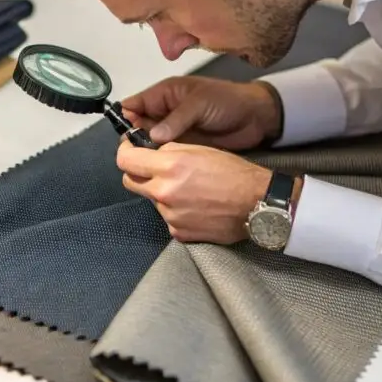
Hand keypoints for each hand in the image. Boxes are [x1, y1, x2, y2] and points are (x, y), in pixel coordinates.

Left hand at [116, 138, 273, 243]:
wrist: (256, 203)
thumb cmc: (233, 172)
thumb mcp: (199, 149)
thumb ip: (169, 151)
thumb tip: (150, 151)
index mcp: (169, 167)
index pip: (125, 160)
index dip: (125, 151)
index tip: (130, 149)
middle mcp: (164, 192)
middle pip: (129, 182)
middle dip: (137, 173)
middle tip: (154, 169)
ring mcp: (169, 215)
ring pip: (151, 200)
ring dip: (161, 193)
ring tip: (188, 190)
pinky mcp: (178, 232)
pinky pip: (167, 218)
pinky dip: (175, 211)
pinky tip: (195, 206)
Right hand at [120, 76, 281, 149]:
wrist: (256, 118)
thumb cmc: (227, 101)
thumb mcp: (199, 103)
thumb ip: (176, 120)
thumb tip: (152, 136)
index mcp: (164, 95)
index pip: (134, 105)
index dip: (126, 118)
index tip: (125, 135)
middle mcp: (164, 113)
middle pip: (138, 126)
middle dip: (133, 139)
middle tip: (133, 155)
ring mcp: (173, 132)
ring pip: (149, 143)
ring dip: (146, 152)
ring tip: (145, 164)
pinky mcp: (183, 148)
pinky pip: (165, 154)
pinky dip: (160, 161)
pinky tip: (158, 170)